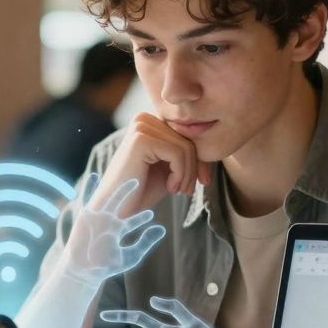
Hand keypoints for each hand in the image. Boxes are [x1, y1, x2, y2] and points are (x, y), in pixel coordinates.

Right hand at [61, 174, 166, 286]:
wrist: (85, 270)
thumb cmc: (107, 266)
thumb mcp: (132, 254)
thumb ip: (147, 241)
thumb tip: (163, 228)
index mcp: (116, 229)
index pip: (132, 221)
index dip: (142, 218)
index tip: (151, 215)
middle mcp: (107, 221)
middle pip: (121, 204)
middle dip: (130, 194)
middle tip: (142, 182)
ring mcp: (97, 217)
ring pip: (110, 199)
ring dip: (121, 190)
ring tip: (133, 181)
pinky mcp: (86, 216)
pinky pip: (87, 199)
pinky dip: (89, 187)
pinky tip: (93, 176)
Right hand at [89, 112, 211, 216]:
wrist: (114, 209)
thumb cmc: (141, 190)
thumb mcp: (170, 167)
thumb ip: (185, 152)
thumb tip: (213, 144)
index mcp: (149, 121)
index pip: (187, 133)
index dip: (199, 159)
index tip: (202, 182)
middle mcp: (143, 118)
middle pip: (189, 138)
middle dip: (194, 168)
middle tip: (186, 190)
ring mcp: (140, 127)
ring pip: (186, 146)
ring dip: (187, 174)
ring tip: (177, 190)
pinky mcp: (140, 139)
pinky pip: (177, 153)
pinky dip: (180, 174)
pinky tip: (170, 187)